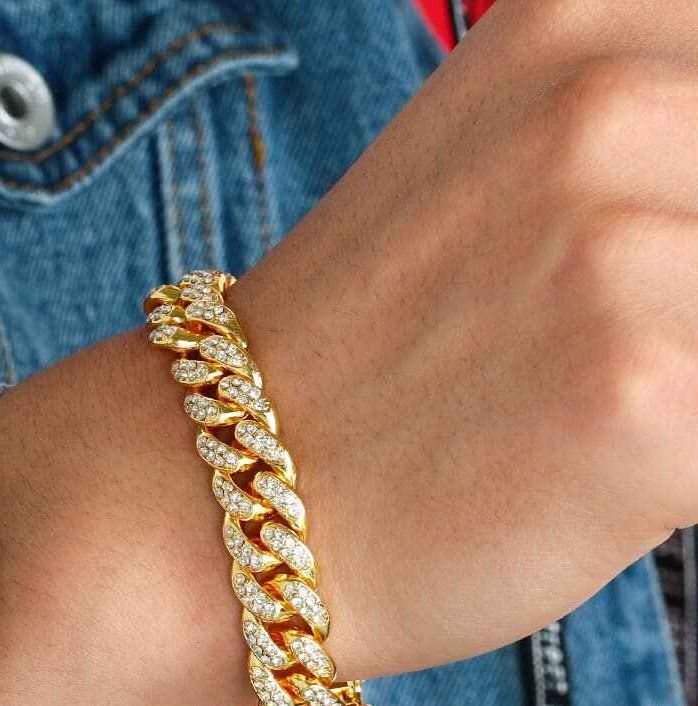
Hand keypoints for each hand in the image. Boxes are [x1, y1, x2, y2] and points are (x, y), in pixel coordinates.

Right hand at [0, 0, 697, 705]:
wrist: (221, 491)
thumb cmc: (347, 370)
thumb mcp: (497, 183)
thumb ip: (642, 161)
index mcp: (576, 29)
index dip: (697, 208)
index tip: (657, 266)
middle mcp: (605, 104)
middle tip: (618, 351)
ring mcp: (620, 249)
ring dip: (693, 383)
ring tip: (590, 418)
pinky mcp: (641, 398)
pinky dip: (690, 472)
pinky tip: (594, 480)